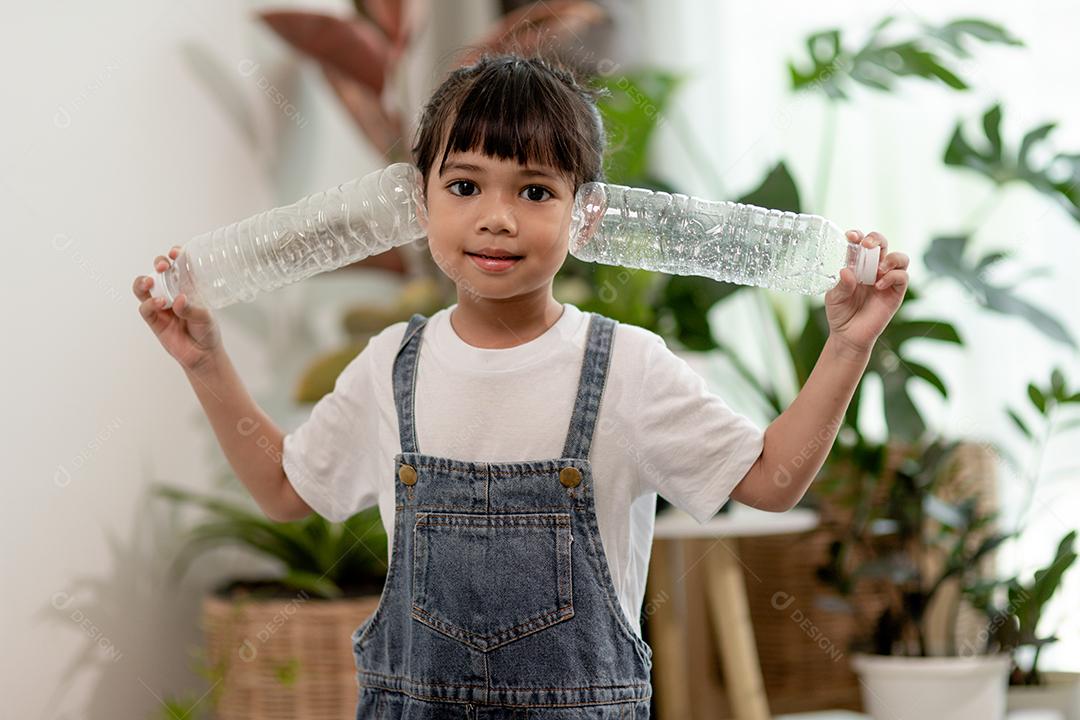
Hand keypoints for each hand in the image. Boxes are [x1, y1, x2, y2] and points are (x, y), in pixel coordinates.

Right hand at [133, 246, 222, 372]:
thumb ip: (192, 309)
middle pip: (158, 271)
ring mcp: (160, 305)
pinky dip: (150, 303)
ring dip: (143, 281)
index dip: (175, 255)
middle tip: (162, 266)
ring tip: (151, 282)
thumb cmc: (207, 331)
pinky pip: (145, 308)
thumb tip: (179, 299)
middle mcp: (171, 292)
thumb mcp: (205, 318)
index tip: (176, 252)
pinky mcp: (154, 320)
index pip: (178, 265)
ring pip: (143, 287)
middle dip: (158, 264)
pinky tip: (160, 304)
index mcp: (186, 286)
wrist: (202, 355)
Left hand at [824, 230, 908, 354]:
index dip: (858, 236)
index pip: (860, 244)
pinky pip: (903, 277)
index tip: (851, 236)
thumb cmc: (840, 313)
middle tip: (866, 245)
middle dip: (876, 239)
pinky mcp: (895, 293)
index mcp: (856, 265)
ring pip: (900, 257)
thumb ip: (841, 285)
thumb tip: (846, 271)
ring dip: (890, 258)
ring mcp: (886, 279)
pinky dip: (893, 277)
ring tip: (878, 270)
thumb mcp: (834, 298)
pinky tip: (878, 286)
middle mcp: (873, 269)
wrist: (848, 335)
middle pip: (882, 244)